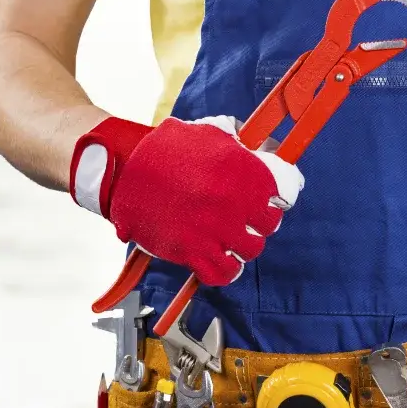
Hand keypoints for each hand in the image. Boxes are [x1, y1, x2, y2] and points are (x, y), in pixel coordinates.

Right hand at [69, 116, 303, 286]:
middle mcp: (233, 202)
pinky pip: (223, 272)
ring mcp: (215, 229)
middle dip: (258, 223)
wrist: (125, 170)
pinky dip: (225, 270)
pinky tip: (221, 261)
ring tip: (230, 239)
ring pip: (250, 250)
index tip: (267, 202)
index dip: (273, 200)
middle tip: (245, 221)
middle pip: (268, 225)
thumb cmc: (163, 150)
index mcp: (243, 171)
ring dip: (243, 246)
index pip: (281, 195)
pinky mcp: (192, 251)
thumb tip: (261, 148)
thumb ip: (238, 144)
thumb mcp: (207, 134)